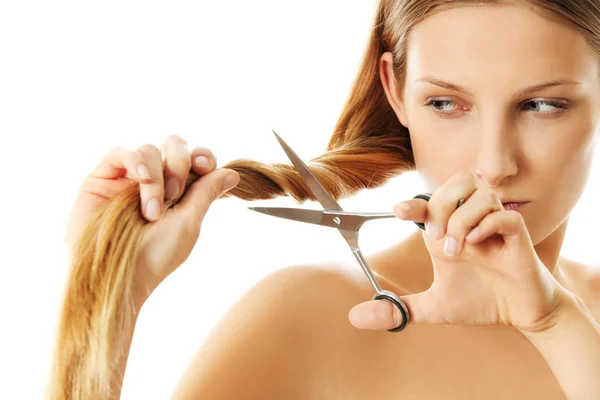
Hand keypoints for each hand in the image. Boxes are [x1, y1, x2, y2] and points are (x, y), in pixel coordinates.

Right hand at [65, 135, 239, 292]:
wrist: (116, 277)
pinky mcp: (101, 180)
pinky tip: (143, 179)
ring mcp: (127, 180)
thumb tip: (233, 172)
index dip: (203, 156)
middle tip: (175, 193)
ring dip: (157, 178)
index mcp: (178, 192)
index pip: (195, 159)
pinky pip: (119, 153)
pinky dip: (135, 161)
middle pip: (173, 145)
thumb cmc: (154, 257)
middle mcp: (154, 182)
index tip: (204, 167)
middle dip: (180, 163)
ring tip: (151, 212)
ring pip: (149, 150)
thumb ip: (206, 193)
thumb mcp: (188, 223)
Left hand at [349, 171, 567, 332]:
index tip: (397, 212)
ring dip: (462, 218)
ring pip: (481, 193)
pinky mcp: (519, 237)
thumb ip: (397, 309)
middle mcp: (472, 221)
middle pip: (457, 182)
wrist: (522, 315)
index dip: (412, 203)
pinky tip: (478, 245)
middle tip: (434, 237)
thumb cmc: (480, 302)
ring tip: (456, 249)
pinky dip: (488, 224)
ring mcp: (496, 226)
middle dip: (440, 205)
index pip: (430, 202)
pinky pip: (506, 215)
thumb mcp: (433, 307)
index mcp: (450, 230)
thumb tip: (356, 316)